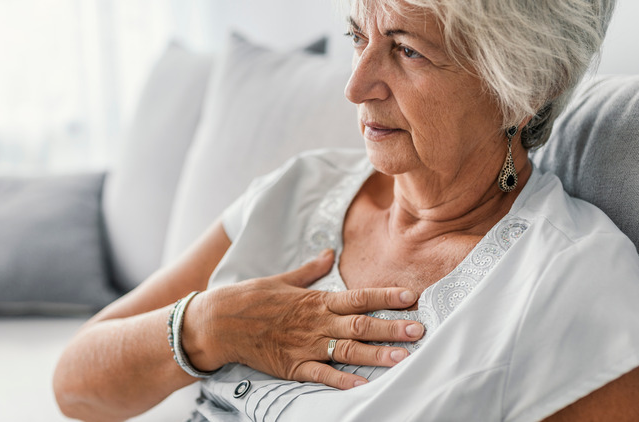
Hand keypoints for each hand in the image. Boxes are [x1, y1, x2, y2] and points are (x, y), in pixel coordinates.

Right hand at [181, 249, 423, 389]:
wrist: (219, 322)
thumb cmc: (252, 298)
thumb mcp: (284, 279)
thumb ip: (311, 269)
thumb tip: (329, 253)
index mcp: (317, 300)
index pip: (359, 297)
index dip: (386, 296)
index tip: (411, 296)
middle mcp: (316, 323)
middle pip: (361, 325)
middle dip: (392, 327)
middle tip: (419, 330)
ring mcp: (306, 346)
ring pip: (348, 351)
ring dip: (377, 354)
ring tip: (403, 358)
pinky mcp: (293, 366)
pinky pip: (321, 375)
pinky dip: (342, 381)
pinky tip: (362, 385)